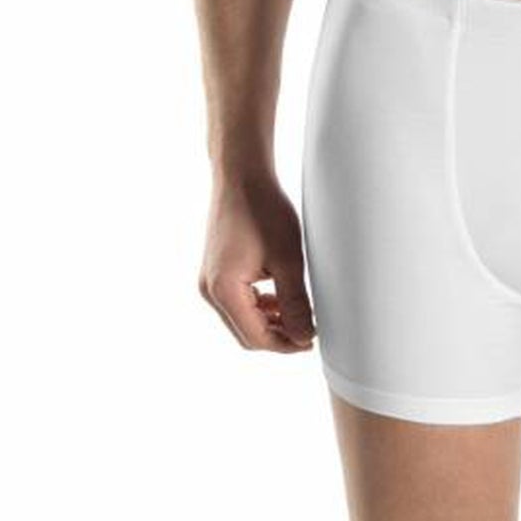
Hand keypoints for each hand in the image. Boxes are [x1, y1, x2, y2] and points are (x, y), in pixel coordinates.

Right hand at [199, 173, 315, 353]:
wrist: (241, 176)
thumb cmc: (263, 210)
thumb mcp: (287, 259)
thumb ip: (295, 303)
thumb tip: (306, 336)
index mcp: (223, 290)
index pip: (255, 337)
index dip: (286, 344)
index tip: (311, 340)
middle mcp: (209, 289)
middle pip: (245, 332)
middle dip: (278, 336)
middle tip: (309, 331)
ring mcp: (209, 280)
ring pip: (241, 318)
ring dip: (269, 322)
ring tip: (299, 315)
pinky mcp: (215, 270)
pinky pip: (236, 301)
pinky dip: (258, 306)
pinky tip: (280, 298)